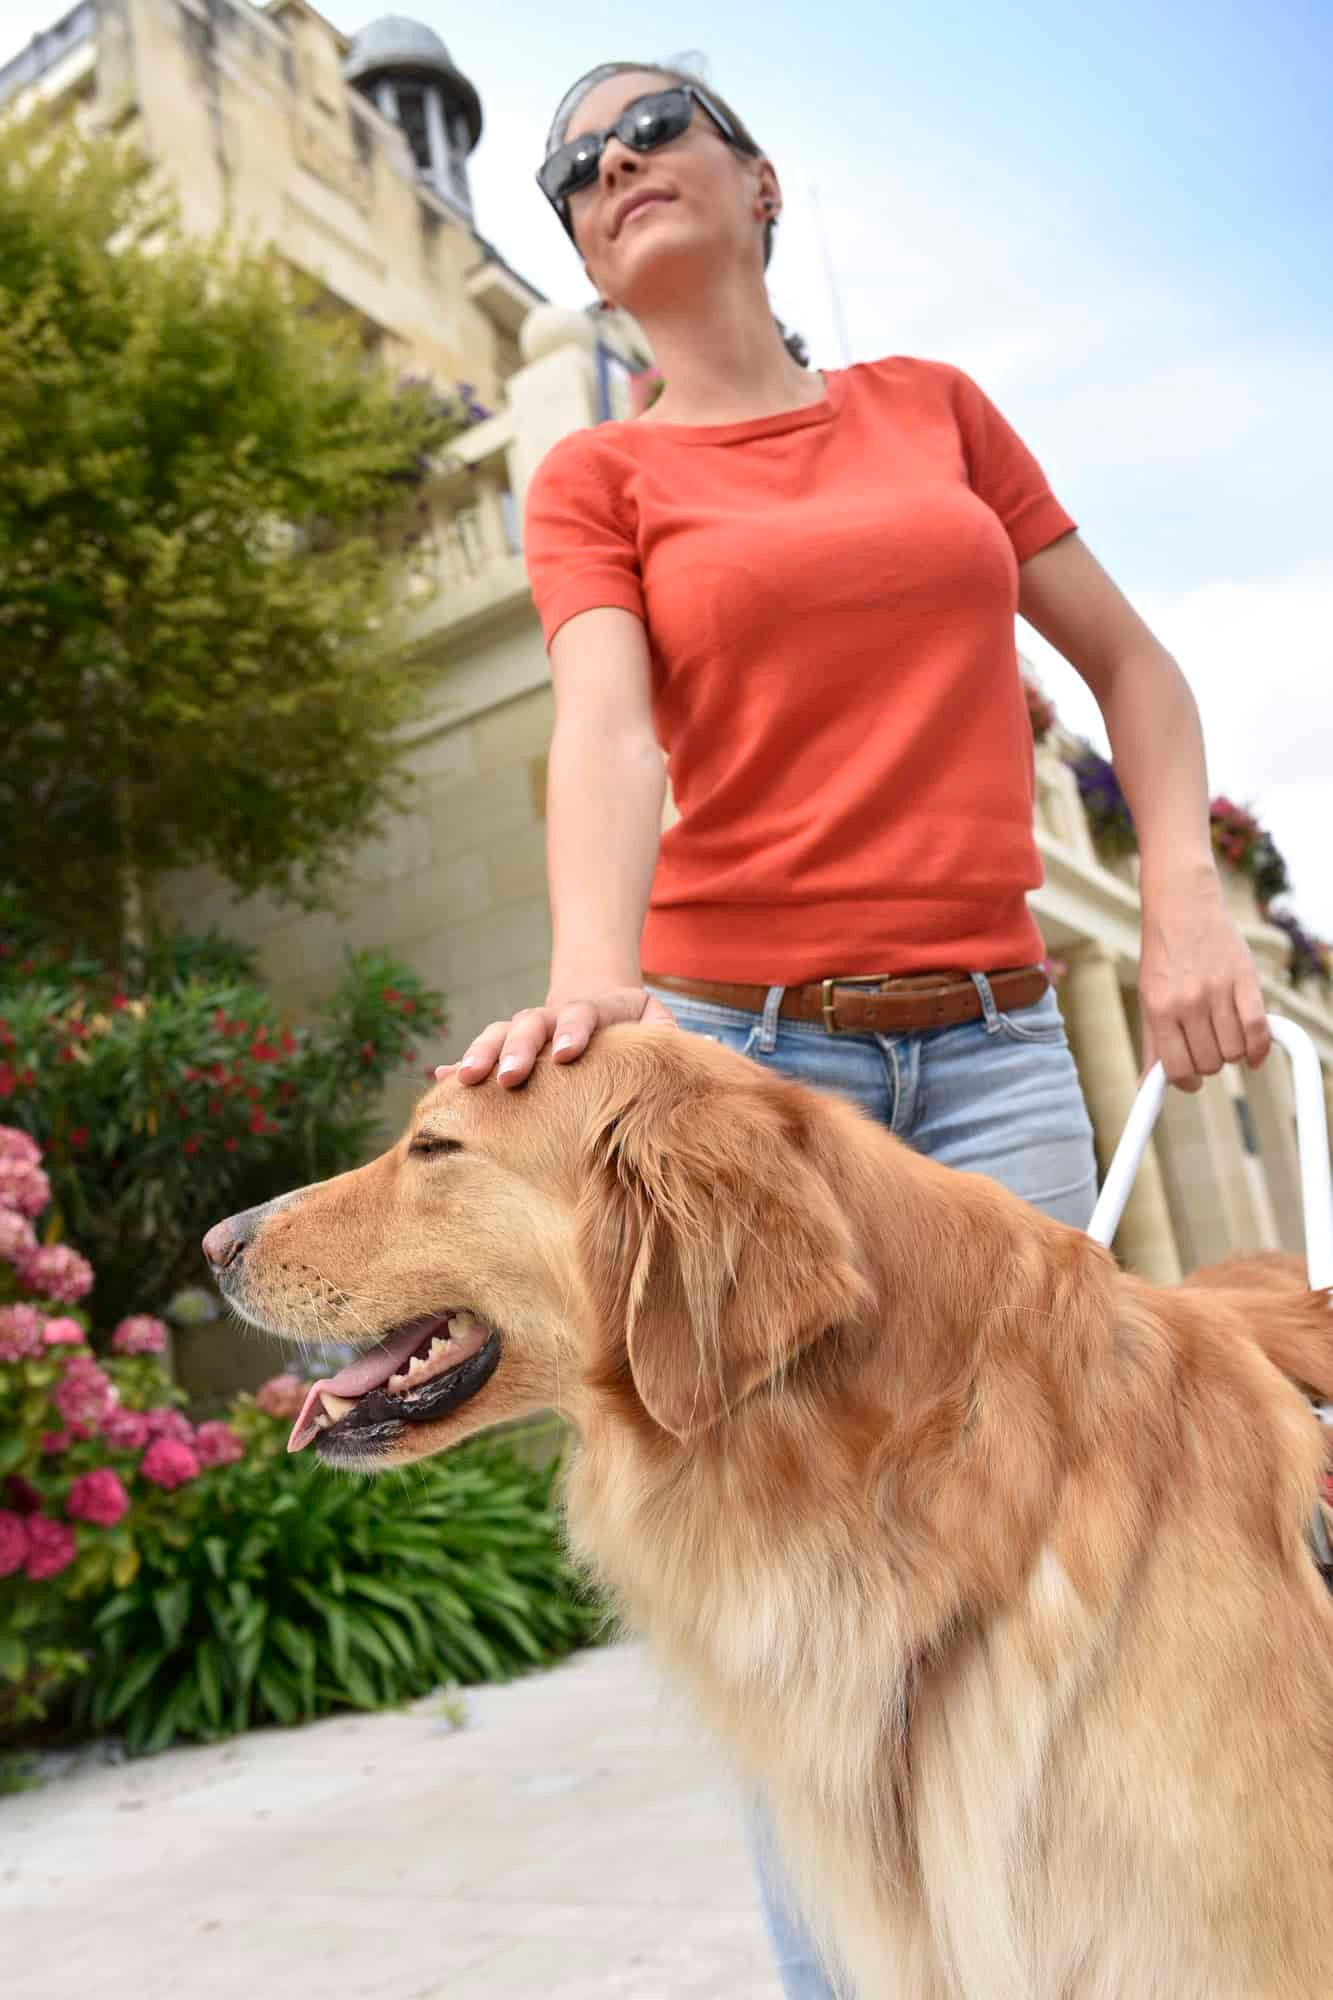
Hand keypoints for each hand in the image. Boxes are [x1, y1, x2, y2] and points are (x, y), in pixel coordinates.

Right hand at [437, 985, 675, 1089]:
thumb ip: (666, 1036)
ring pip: (497, 1034)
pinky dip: (457, 1067)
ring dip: (480, 1055)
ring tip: (463, 1081)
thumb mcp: (656, 1024)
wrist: (600, 1003)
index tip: (568, 1053)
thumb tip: (693, 1053)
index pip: (581, 1014)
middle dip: (517, 1049)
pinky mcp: (507, 1049)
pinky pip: (479, 1054)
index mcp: (592, 1011)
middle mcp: (552, 1018)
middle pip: (530, 1025)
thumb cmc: (634, 1027)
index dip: (573, 1031)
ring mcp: (526, 1032)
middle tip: (509, 1078)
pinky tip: (439, 1083)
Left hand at [1138, 878, 1269, 1091]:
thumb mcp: (1148, 999)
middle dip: (1209, 1064)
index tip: (1190, 1080)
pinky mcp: (1245, 980)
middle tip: (1205, 1048)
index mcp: (1160, 1009)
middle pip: (1209, 1063)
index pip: (1178, 1069)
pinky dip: (1259, 1049)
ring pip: (1234, 1052)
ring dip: (1231, 1054)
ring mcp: (1218, 991)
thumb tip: (1147, 1086)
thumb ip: (1152, 1044)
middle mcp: (1188, 1002)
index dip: (1186, 1083)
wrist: (1183, 908)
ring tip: (1223, 1038)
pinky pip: (1258, 1029)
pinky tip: (1252, 1053)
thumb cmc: (1163, 957)